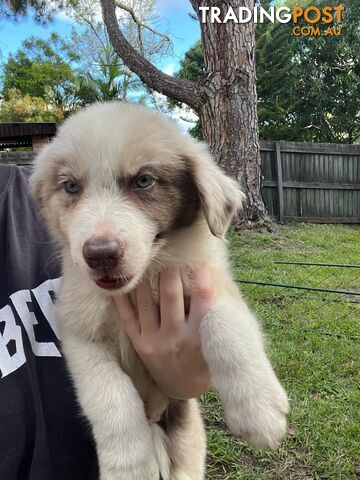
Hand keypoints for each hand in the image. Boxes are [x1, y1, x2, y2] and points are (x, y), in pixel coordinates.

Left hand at [113, 265, 213, 398]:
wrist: (182, 387)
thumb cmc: (202, 357)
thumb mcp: (215, 339)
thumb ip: (215, 313)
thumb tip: (214, 276)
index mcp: (199, 337)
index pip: (203, 301)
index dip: (202, 278)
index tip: (201, 261)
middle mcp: (176, 339)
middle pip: (171, 297)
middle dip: (171, 272)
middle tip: (171, 254)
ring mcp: (154, 342)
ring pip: (147, 302)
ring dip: (147, 278)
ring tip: (150, 260)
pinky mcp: (138, 344)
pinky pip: (127, 316)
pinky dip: (124, 298)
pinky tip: (125, 281)